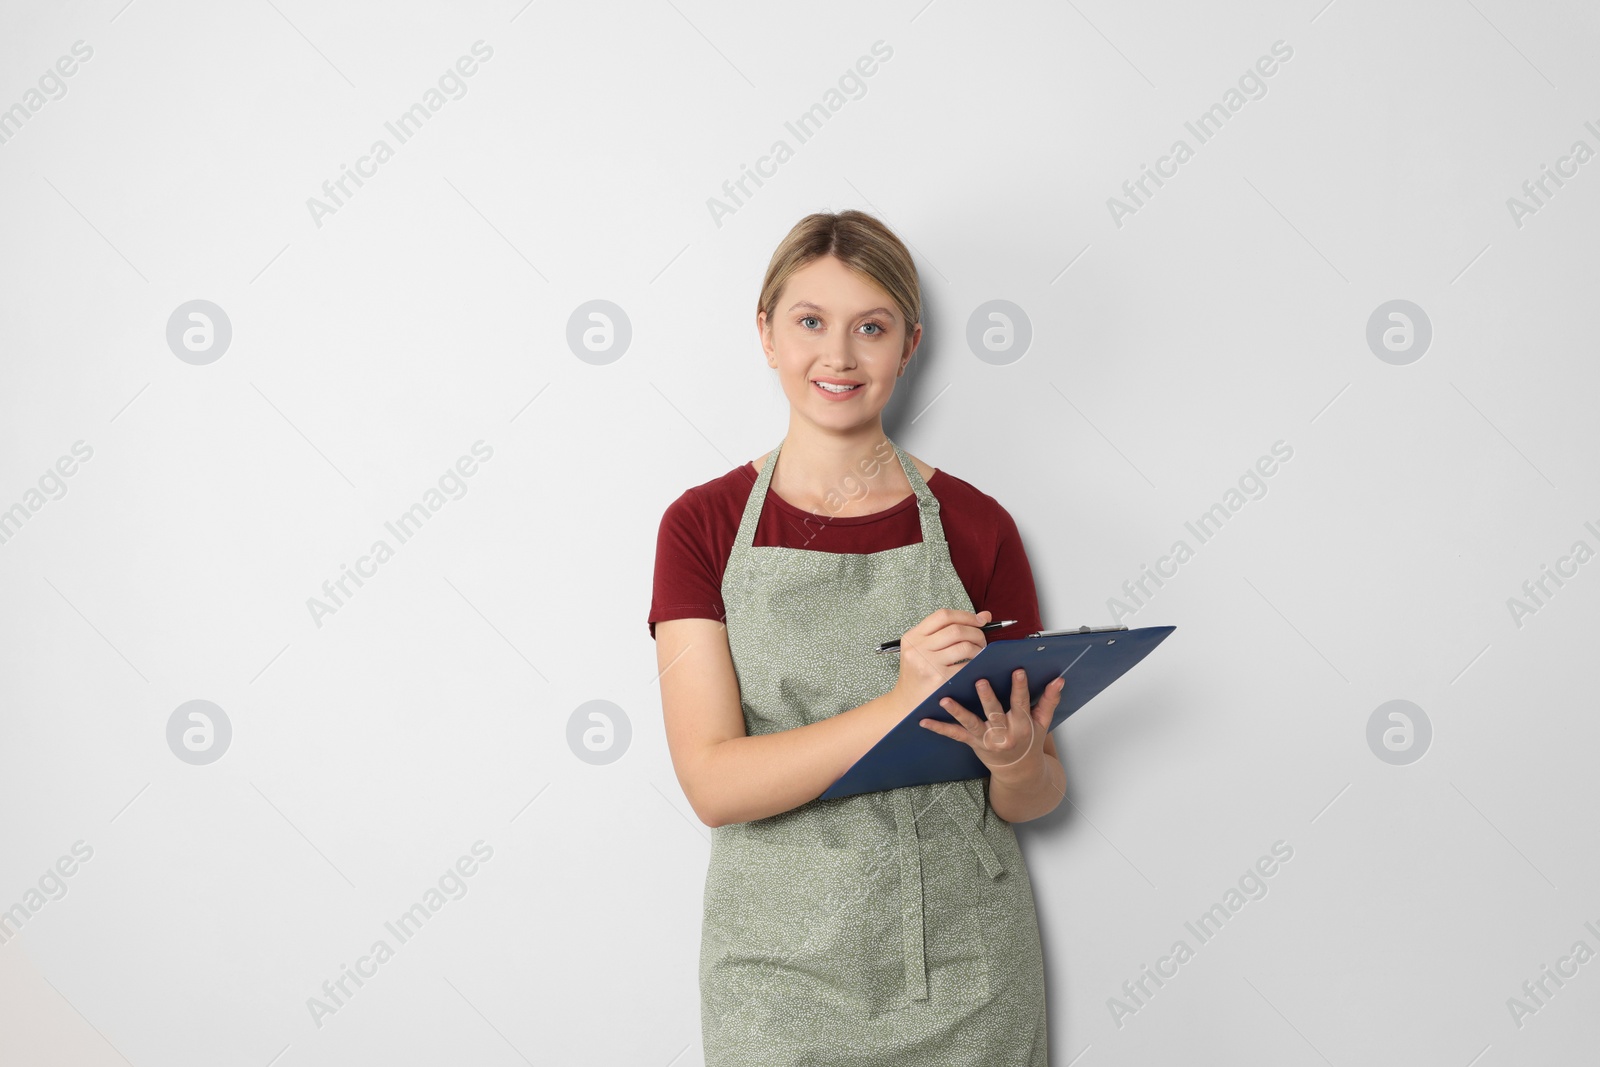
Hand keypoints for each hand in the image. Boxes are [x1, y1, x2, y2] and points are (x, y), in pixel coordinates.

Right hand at [891, 608, 993, 709]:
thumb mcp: (922, 649)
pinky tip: (976, 665)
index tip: (981, 620)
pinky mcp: (940, 679)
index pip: (943, 616)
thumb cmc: (918, 674)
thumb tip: (984, 616)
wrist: (906, 703)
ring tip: (979, 653)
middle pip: (956, 629)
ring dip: (978, 648)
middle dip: (976, 632)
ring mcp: (928, 664)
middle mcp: (917, 648)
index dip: (966, 615)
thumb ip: (947, 630)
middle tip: (982, 640)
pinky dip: (977, 663)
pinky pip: (967, 665)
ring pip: (964, 646)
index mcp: (912, 637)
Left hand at [919, 668, 1064, 775]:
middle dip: (987, 698)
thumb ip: (1049, 700)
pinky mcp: (972, 743)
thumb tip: (1058, 680)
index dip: (1020, 687)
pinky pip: (954, 735)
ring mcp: (985, 739)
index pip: (1021, 703)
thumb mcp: (1042, 723)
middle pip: (994, 713)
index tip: (1017, 671)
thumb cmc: (1029, 742)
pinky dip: (939, 728)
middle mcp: (1003, 733)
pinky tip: (924, 720)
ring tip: (945, 700)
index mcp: (1021, 725)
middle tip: (980, 681)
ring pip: (971, 724)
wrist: (1018, 771)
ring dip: (957, 712)